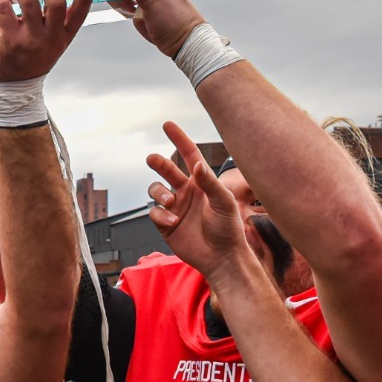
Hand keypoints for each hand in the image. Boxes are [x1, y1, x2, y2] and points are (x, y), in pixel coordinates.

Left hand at [0, 0, 92, 82]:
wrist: (14, 86)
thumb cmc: (32, 60)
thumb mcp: (54, 43)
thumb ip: (61, 22)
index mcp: (63, 36)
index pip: (80, 14)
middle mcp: (50, 38)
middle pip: (56, 2)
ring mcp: (30, 39)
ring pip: (29, 1)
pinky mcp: (10, 40)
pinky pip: (4, 9)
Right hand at [145, 121, 256, 278]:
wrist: (222, 257)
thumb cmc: (228, 228)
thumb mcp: (224, 202)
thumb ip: (210, 182)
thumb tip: (197, 164)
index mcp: (202, 182)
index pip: (188, 156)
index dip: (178, 139)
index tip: (167, 124)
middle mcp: (186, 192)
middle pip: (166, 170)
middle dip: (158, 163)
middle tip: (153, 159)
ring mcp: (175, 207)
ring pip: (155, 190)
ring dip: (159, 193)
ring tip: (171, 201)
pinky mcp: (166, 224)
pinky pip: (154, 212)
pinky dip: (160, 215)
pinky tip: (173, 221)